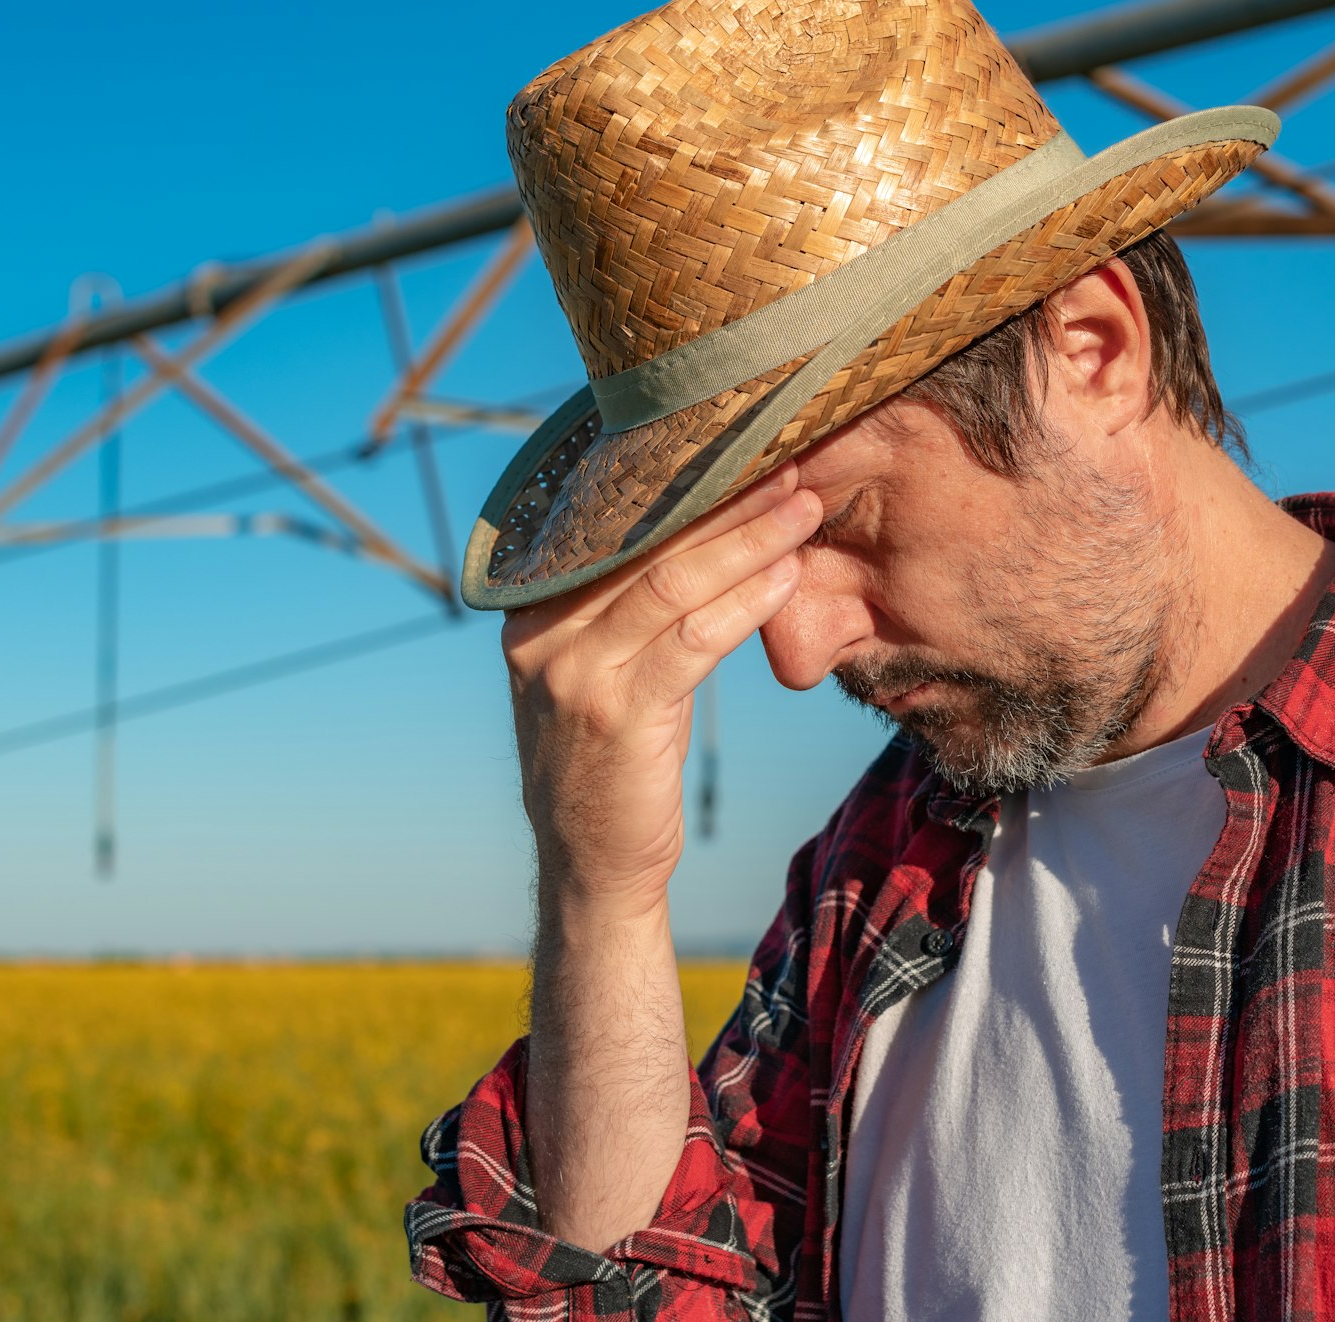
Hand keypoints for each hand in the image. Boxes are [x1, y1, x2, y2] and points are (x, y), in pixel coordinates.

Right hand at [500, 464, 821, 913]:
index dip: (680, 479)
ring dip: (747, 541)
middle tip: (788, 461)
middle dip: (723, 498)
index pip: (611, 523)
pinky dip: (745, 604)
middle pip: (643, 542)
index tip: (742, 445)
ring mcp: (572, 673)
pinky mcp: (616, 715)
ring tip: (804, 510)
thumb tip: (691, 524)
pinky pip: (691, 641)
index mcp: (530, 606)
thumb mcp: (600, 669)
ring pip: (671, 583)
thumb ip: (622, 603)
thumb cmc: (613, 758)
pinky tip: (788, 579)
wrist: (594, 864)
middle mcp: (540, 631)